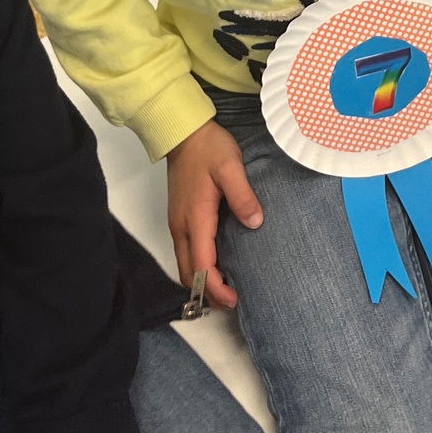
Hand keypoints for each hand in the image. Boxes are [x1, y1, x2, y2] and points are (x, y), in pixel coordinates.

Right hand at [166, 118, 262, 309]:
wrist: (183, 133)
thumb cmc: (208, 148)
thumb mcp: (231, 167)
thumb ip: (242, 196)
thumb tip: (254, 222)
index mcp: (194, 218)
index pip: (201, 265)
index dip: (215, 288)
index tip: (233, 299)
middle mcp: (181, 226)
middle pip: (187, 272)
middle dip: (206, 292)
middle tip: (232, 300)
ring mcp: (177, 223)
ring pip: (183, 264)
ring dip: (200, 280)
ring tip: (225, 287)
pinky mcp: (178, 218)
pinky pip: (184, 252)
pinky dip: (196, 267)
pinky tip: (214, 265)